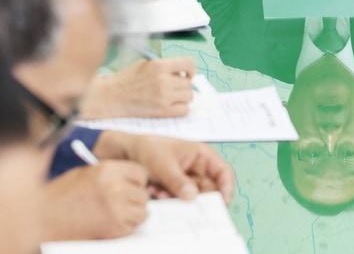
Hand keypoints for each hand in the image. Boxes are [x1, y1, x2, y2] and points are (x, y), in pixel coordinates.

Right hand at [43, 160, 148, 239]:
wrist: (45, 218)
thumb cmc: (61, 195)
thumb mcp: (86, 173)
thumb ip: (111, 174)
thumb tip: (131, 180)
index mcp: (107, 170)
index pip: (140, 173)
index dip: (137, 181)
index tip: (132, 186)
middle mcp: (114, 188)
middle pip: (143, 193)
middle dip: (136, 198)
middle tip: (125, 202)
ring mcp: (115, 209)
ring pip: (143, 210)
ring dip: (134, 213)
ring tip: (119, 213)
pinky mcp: (114, 228)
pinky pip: (134, 226)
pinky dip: (129, 226)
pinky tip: (114, 222)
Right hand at [80, 58, 195, 118]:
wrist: (111, 97)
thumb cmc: (126, 79)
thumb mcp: (144, 64)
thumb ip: (163, 66)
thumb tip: (180, 71)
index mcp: (159, 65)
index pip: (188, 63)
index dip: (190, 69)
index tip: (186, 74)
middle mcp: (164, 81)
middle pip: (189, 83)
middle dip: (183, 85)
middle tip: (174, 88)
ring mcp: (164, 97)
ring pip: (189, 97)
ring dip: (183, 97)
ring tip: (172, 97)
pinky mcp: (162, 112)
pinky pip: (184, 110)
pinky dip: (181, 109)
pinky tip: (171, 106)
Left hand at [96, 132, 235, 202]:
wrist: (127, 153)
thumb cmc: (148, 149)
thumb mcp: (163, 164)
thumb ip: (178, 181)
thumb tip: (193, 197)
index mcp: (201, 155)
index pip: (223, 172)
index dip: (226, 187)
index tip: (222, 202)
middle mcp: (197, 169)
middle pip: (210, 190)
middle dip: (196, 198)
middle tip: (180, 200)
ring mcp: (187, 180)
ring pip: (193, 198)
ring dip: (178, 198)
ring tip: (159, 191)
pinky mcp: (176, 189)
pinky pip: (180, 200)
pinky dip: (169, 199)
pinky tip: (154, 191)